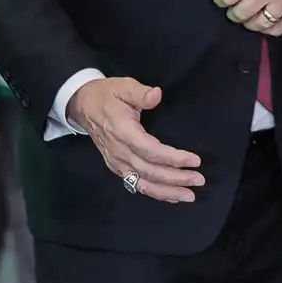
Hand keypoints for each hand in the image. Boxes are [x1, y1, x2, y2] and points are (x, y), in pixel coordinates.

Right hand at [66, 77, 204, 204]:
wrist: (82, 106)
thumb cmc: (106, 95)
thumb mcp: (123, 86)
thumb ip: (140, 93)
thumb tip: (157, 95)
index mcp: (123, 132)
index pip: (151, 151)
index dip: (173, 158)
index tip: (194, 160)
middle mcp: (119, 152)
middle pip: (150, 171)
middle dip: (176, 178)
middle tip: (199, 179)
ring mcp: (117, 163)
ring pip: (144, 183)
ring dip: (168, 191)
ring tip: (189, 195)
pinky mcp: (116, 168)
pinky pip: (136, 185)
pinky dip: (155, 193)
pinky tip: (171, 196)